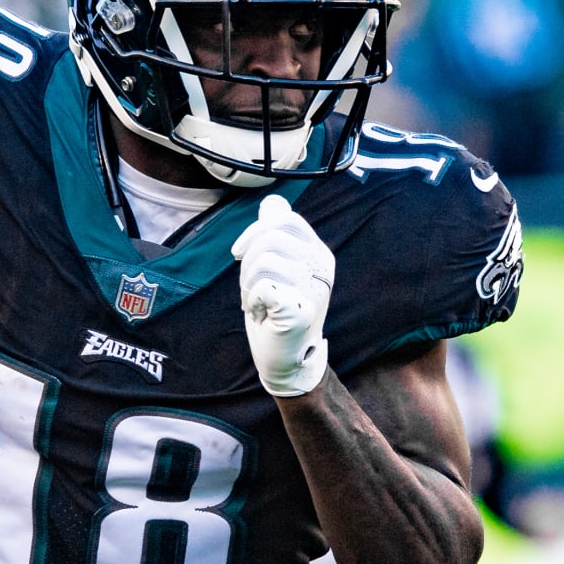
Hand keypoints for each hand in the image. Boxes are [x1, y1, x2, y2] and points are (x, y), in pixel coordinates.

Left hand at [230, 194, 332, 396]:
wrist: (287, 361)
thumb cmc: (278, 312)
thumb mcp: (278, 268)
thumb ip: (276, 235)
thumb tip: (273, 203)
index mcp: (318, 253)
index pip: (284, 219)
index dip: (255, 230)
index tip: (240, 253)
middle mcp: (322, 268)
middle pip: (271, 236)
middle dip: (247, 261)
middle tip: (251, 288)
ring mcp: (315, 289)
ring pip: (264, 260)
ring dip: (248, 285)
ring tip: (258, 303)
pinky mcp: (301, 311)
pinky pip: (263, 286)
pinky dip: (253, 300)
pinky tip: (262, 314)